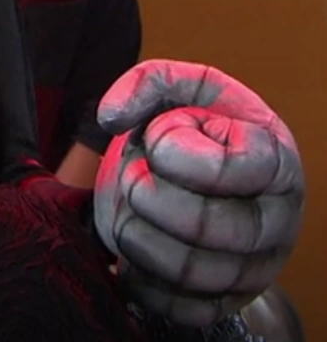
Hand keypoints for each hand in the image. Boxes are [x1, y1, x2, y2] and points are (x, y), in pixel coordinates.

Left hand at [92, 60, 304, 326]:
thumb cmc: (193, 129)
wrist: (199, 182)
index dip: (174, 152)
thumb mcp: (179, 89)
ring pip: (188, 272)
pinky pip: (178, 307)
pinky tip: (137, 241)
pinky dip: (141, 275)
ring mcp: (254, 268)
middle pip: (208, 228)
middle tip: (134, 175)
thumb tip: (111, 117)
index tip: (158, 140)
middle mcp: (276, 220)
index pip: (228, 169)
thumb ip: (148, 81)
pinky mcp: (224, 302)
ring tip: (131, 206)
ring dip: (135, 233)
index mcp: (274, 159)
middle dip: (148, 195)